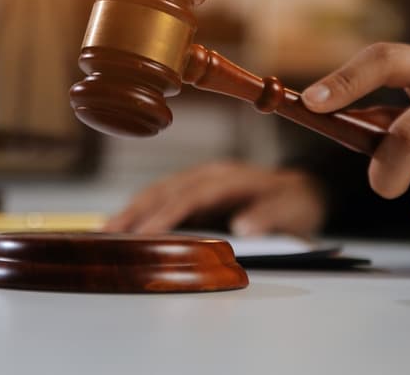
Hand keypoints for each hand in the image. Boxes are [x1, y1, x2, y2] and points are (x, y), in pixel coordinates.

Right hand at [103, 161, 327, 237]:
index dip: (167, 214)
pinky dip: (141, 210)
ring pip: (158, 192)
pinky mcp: (195, 192)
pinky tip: (124, 226)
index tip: (146, 233)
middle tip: (109, 234)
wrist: (304, 188)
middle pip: (165, 190)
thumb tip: (243, 229)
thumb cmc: (295, 201)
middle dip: (135, 211)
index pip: (191, 195)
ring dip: (132, 210)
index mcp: (229, 178)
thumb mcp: (292, 209)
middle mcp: (208, 175)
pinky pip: (163, 198)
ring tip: (106, 232)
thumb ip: (269, 217)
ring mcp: (199, 181)